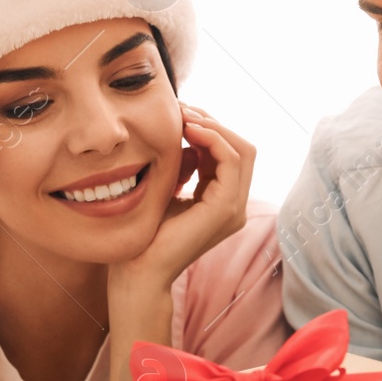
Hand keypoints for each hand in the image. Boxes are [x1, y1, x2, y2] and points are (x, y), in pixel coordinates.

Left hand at [111, 104, 254, 292]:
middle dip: (214, 123)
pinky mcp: (225, 209)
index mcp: (222, 202)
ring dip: (214, 126)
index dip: (210, 129)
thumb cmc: (145, 234)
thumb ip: (184, 165)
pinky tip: (189, 130)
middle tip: (183, 110)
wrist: (138, 270)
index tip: (181, 114)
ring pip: (242, 150)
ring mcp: (234, 209)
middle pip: (243, 148)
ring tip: (185, 117)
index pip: (230, 154)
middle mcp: (234, 205)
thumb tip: (190, 132)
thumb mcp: (169, 188)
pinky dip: (213, 139)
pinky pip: (231, 161)